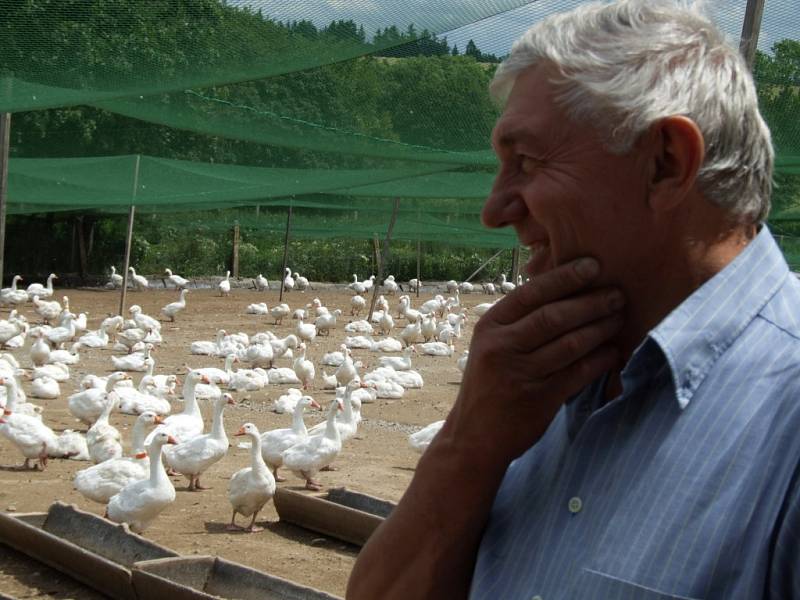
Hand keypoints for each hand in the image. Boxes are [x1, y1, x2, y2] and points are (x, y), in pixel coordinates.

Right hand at [445, 257, 623, 465]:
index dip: (564, 277)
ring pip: (570, 343)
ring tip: (619, 317)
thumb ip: (518, 323)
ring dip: (600, 328)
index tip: (593, 265)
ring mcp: (518, 374)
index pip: (531, 293)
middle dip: (591, 302)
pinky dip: (600, 360)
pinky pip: (578, 373)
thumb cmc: (489, 386)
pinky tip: (614, 351)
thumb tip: (565, 291)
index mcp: (489, 326)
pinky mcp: (538, 399)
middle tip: (618, 293)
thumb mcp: (491, 347)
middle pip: (554, 316)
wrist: (473, 438)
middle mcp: (500, 347)